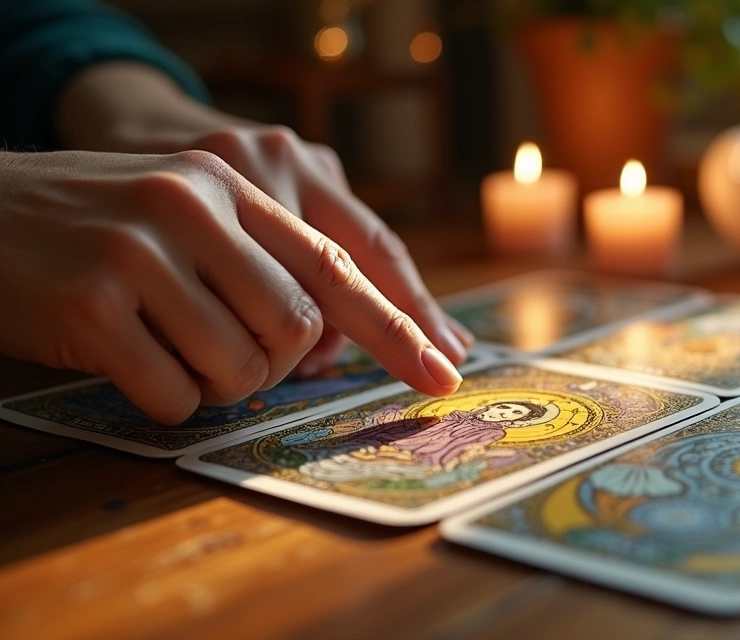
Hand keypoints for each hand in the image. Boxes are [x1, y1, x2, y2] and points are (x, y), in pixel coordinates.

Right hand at [0, 151, 463, 423]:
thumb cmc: (93, 224)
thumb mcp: (183, 209)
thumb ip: (258, 254)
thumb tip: (330, 336)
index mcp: (228, 182)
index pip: (339, 262)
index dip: (398, 324)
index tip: (443, 372)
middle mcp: (192, 209)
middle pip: (297, 328)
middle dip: (275, 363)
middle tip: (229, 354)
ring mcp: (139, 256)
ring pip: (239, 368)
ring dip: (214, 383)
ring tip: (167, 349)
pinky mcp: (92, 310)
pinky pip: (173, 396)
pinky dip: (163, 400)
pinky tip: (127, 363)